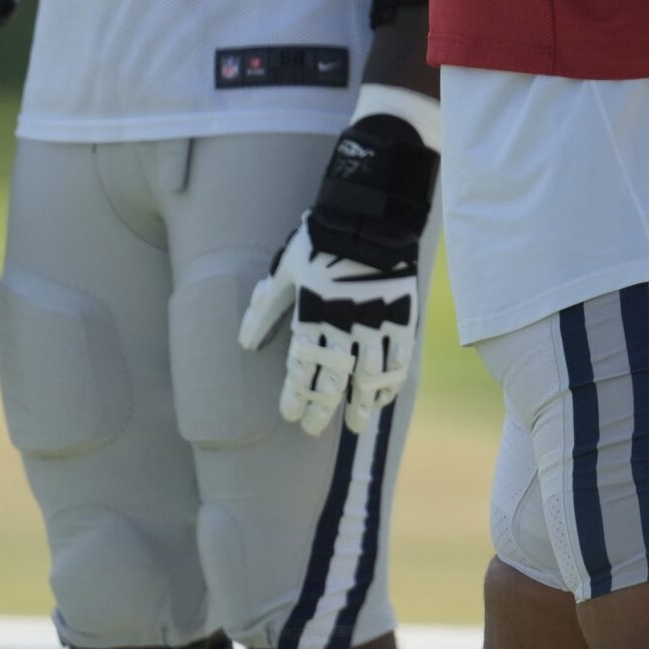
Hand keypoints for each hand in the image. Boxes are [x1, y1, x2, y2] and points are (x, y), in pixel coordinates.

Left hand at [240, 217, 417, 435]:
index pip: (301, 369)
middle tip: (313, 429)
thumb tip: (245, 344)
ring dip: (360, 404)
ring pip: (368, 377)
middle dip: (321, 409)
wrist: (370, 219)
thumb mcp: (285, 271)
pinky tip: (384, 396)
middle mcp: (344, 327)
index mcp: (313, 317)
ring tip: (355, 424)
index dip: (295, 396)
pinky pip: (399, 359)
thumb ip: (266, 309)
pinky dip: (392, 381)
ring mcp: (376, 324)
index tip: (290, 415)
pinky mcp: (402, 317)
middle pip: (332, 380)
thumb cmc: (320, 242)